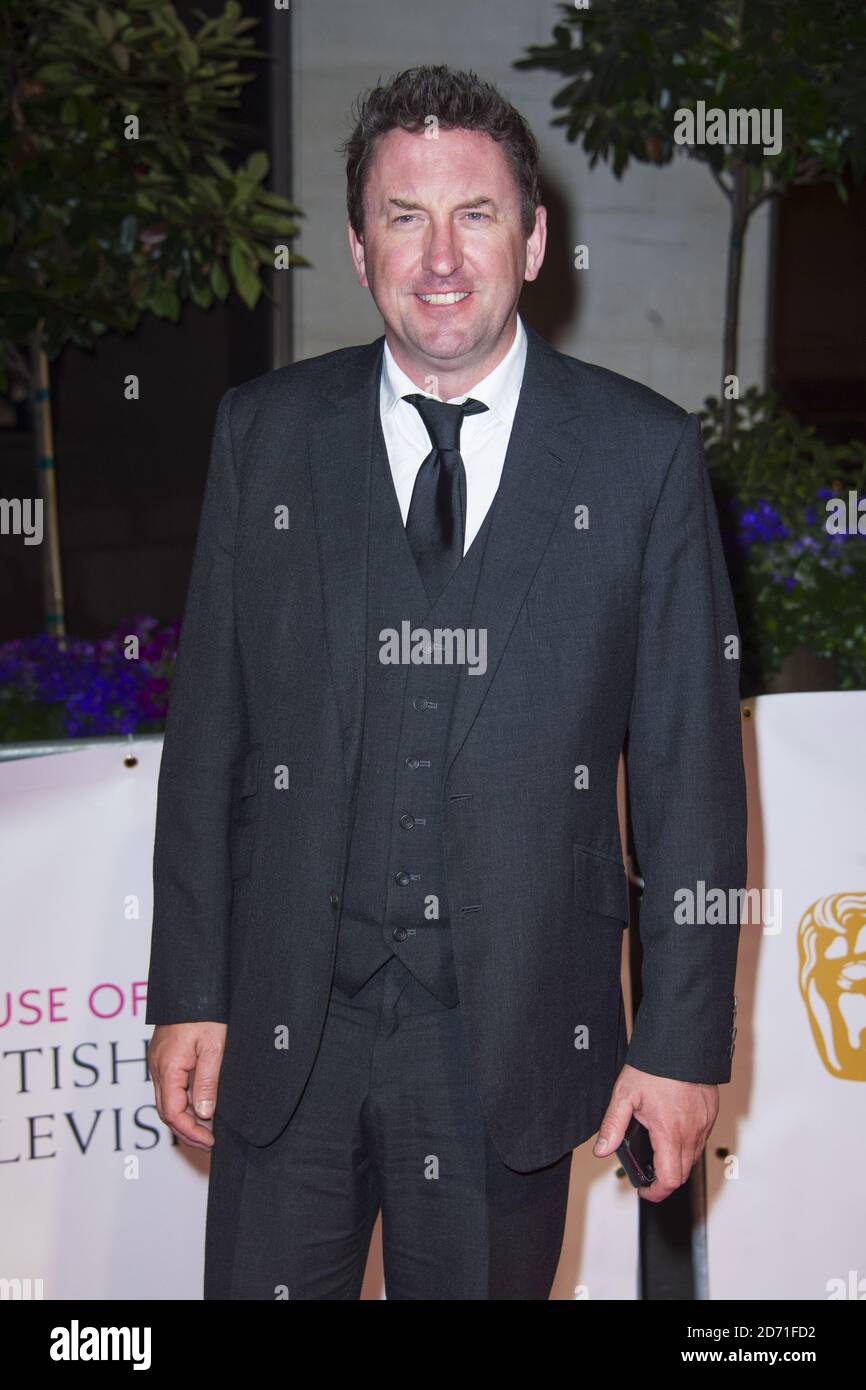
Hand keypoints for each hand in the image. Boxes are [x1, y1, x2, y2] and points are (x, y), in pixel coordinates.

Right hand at [149, 1022, 227, 1150]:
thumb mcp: (213, 1047)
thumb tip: (204, 1114)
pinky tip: (199, 1106)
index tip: (210, 1141)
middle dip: (187, 1131)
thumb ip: (207, 1081)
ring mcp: (158, 1062)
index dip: (191, 1132)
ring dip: (184, 1119)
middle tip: (209, 1143)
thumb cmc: (205, 1012)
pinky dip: (182, 1103)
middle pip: (166, 1112)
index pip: (173, 1113)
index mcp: (168, 1068)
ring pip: (166, 1101)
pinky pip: (169, 1088)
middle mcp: (158, 1068)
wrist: (192, 984)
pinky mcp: (164, 1056)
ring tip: (207, 1130)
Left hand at [591, 1063, 718, 1202]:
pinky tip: (672, 1130)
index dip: (656, 1192)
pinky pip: (700, 1139)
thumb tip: (602, 1149)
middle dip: (664, 1179)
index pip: (669, 1179)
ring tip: (657, 1150)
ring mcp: (704, 1124)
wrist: (682, 1043)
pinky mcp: (710, 1114)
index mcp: (670, 1133)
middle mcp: (692, 1133)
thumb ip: (613, 1126)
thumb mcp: (625, 1095)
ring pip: (693, 1157)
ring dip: (676, 1161)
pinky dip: (687, 1144)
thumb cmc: (655, 1067)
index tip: (644, 1191)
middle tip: (647, 1174)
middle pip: (682, 1173)